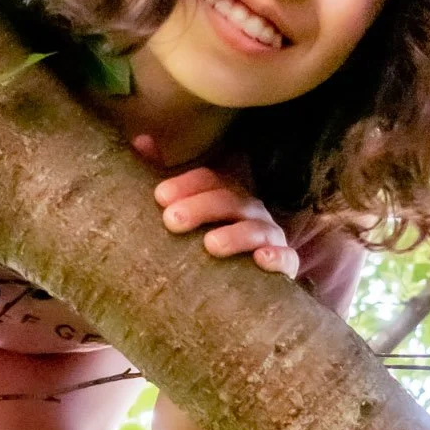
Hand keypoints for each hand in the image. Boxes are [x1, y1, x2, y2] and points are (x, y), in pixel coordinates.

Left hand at [153, 165, 298, 277]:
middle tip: (172, 221)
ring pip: (258, 228)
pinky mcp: (283, 265)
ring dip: (236, 235)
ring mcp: (268, 236)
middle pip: (230, 200)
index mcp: (225, 194)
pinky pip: (288, 258)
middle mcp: (249, 211)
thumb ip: (164, 183)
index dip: (187, 184)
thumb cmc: (198, 244)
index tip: (159, 197)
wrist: (230, 289)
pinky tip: (262, 260)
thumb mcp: (179, 211)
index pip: (209, 179)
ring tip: (210, 245)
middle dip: (201, 207)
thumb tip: (142, 140)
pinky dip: (279, 256)